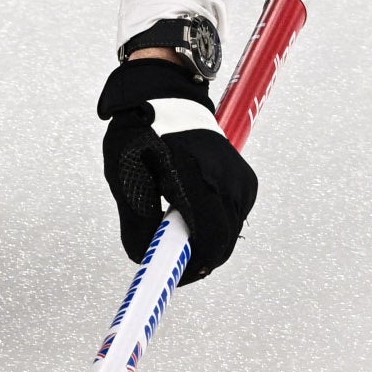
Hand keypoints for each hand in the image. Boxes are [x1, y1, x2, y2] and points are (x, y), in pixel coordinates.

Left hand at [97, 57, 258, 281]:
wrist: (166, 96)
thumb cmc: (140, 132)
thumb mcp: (126, 178)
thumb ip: (137, 223)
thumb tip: (147, 260)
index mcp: (195, 175)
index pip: (209, 241)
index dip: (191, 268)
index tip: (172, 274)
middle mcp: (226, 178)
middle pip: (222, 243)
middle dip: (196, 257)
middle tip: (169, 255)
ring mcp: (241, 179)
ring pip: (229, 233)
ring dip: (204, 239)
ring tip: (174, 222)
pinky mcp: (246, 181)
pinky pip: (232, 217)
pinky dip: (213, 223)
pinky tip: (190, 208)